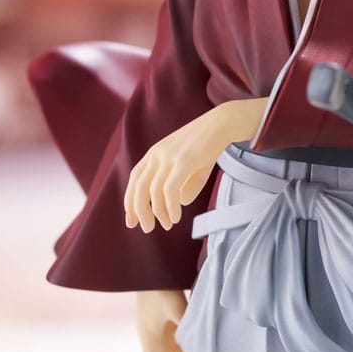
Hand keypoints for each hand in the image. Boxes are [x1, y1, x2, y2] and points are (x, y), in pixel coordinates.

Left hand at [124, 97, 266, 231]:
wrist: (223, 122)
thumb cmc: (207, 144)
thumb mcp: (191, 165)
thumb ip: (184, 184)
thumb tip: (178, 203)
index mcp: (155, 153)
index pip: (135, 179)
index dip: (130, 201)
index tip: (131, 221)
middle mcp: (158, 154)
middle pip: (139, 187)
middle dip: (140, 211)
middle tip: (146, 228)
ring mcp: (170, 156)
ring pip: (153, 191)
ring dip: (158, 212)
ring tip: (167, 224)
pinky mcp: (184, 160)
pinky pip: (170, 189)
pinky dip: (170, 206)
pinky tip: (176, 216)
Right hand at [136, 289, 192, 351]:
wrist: (147, 261)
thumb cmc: (159, 283)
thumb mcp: (175, 304)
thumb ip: (186, 324)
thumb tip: (197, 344)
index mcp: (149, 338)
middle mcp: (150, 335)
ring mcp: (154, 325)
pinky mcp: (160, 315)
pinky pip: (171, 337)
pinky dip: (182, 345)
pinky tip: (195, 343)